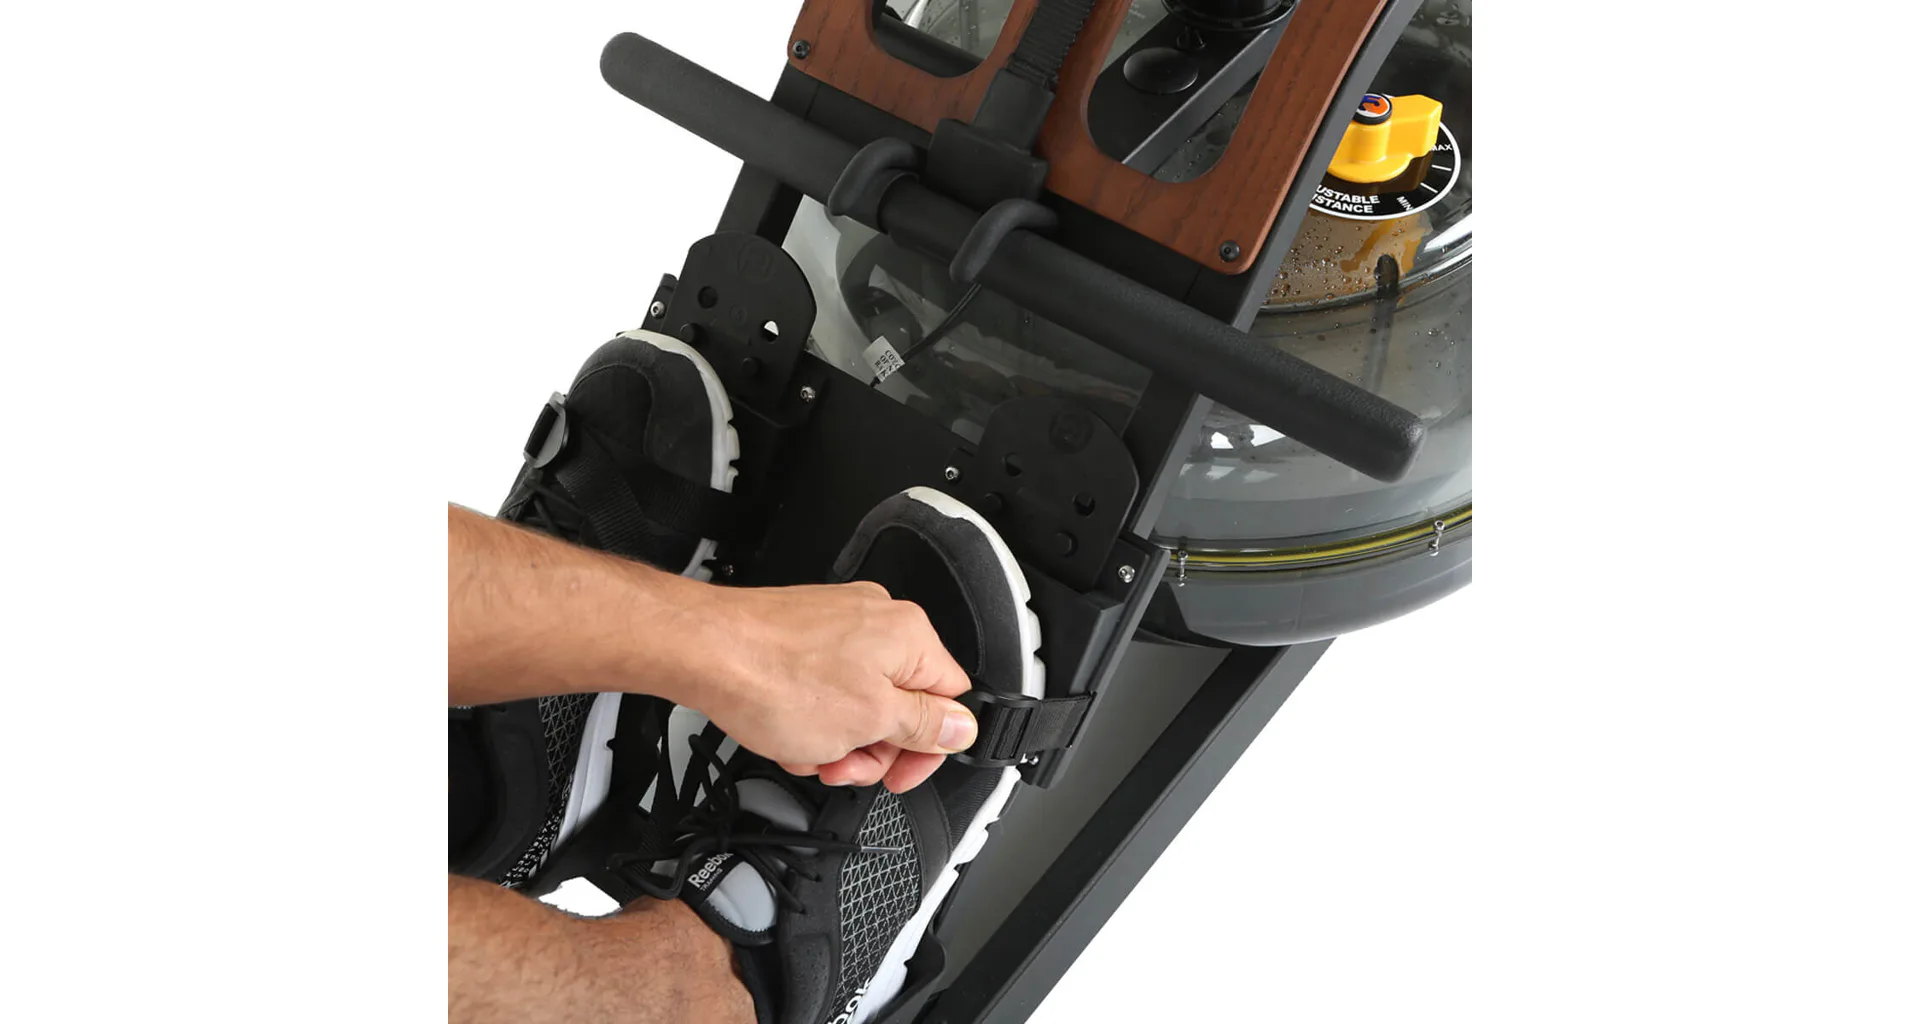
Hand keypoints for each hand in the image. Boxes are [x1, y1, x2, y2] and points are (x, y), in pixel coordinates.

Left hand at [684, 581, 976, 792]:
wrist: (701, 650)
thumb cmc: (773, 677)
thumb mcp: (868, 720)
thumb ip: (924, 725)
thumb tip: (961, 728)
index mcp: (909, 636)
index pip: (950, 701)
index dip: (927, 748)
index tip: (900, 773)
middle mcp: (877, 621)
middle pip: (901, 705)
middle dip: (872, 747)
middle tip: (844, 764)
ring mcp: (836, 625)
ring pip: (858, 703)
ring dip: (836, 739)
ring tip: (806, 749)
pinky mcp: (802, 634)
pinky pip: (824, 689)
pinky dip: (810, 718)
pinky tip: (786, 732)